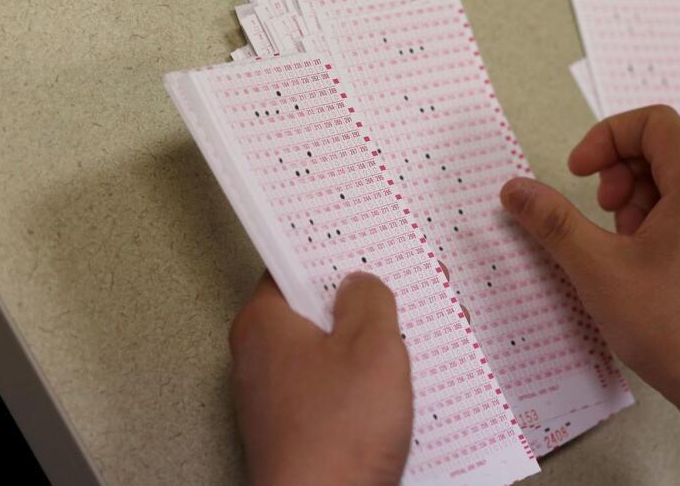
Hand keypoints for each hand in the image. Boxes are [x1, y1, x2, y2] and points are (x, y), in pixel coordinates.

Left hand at [229, 272, 412, 485]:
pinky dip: (367, 384)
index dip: (337, 252)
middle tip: (409, 292)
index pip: (294, 265)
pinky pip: (336, 390)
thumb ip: (370, 300)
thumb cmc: (337, 437)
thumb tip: (363, 284)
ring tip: (419, 339)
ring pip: (331, 351)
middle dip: (368, 303)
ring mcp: (278, 397)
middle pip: (318, 309)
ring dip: (374, 345)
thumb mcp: (373, 346)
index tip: (369, 244)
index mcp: (265, 324)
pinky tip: (402, 387)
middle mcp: (261, 358)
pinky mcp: (300, 429)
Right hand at [500, 105, 679, 483]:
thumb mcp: (598, 269)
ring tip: (617, 246)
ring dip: (637, 201)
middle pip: (668, 149)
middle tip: (599, 212)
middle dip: (621, 171)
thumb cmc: (673, 327)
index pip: (655, 122)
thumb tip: (515, 189)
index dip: (607, 137)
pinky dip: (658, 224)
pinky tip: (639, 268)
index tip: (578, 173)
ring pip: (679, 184)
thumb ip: (553, 222)